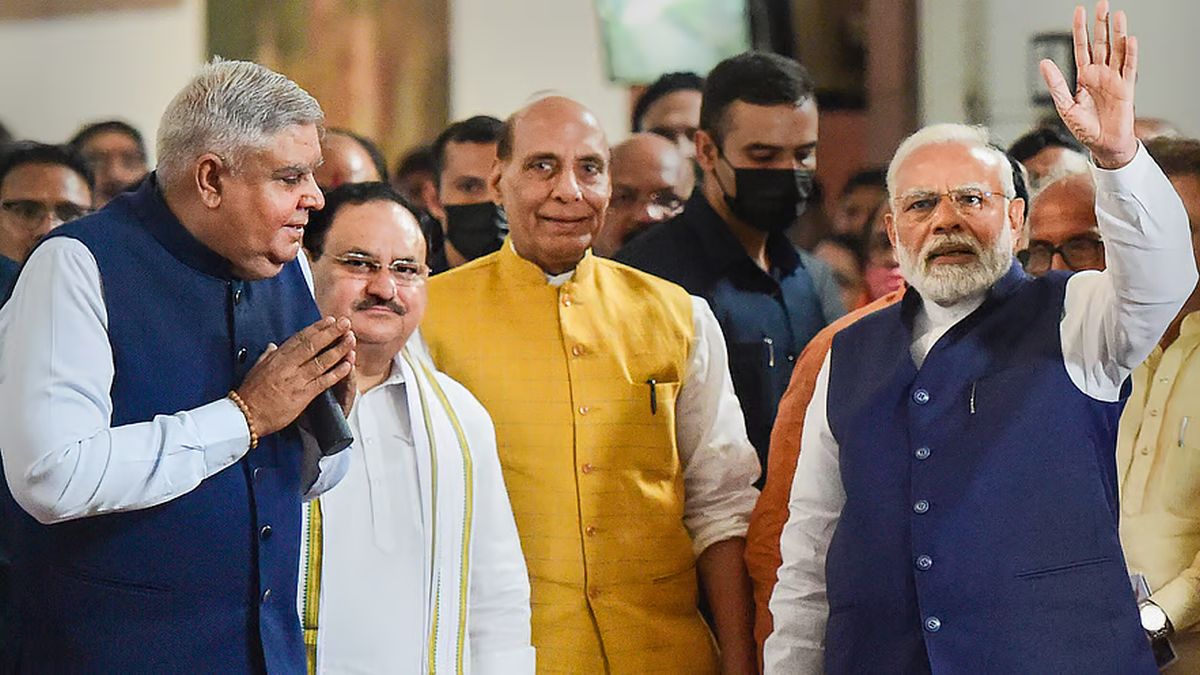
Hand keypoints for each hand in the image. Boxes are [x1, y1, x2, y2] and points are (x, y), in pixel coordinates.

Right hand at [236, 317, 356, 435]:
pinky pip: (323, 381)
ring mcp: (296, 380)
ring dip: (338, 349)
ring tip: (350, 340)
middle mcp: (288, 366)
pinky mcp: (302, 395)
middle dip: (331, 332)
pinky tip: (347, 365)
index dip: (317, 328)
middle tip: (345, 323)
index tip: (330, 320)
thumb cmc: (250, 394)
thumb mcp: (256, 369)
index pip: (300, 338)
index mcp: (277, 358)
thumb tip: (273, 346)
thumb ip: (267, 356)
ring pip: (321, 360)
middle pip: (313, 344)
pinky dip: (337, 373)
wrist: (246, 416)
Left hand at [1040, 1, 1138, 168]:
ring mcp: (1114, 79)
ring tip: (1118, 15)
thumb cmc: (1085, 129)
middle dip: (1100, 25)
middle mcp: (1100, 74)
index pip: (1081, 48)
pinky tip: (1129, 39)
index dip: (1080, 30)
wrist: (1103, 145)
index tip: (1080, 12)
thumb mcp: (1065, 106)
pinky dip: (1130, 53)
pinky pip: (1129, 67)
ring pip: (1117, 50)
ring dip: (1118, 33)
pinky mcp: (1126, 88)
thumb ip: (1056, 84)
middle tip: (1102, 4)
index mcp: (1084, 77)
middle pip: (1101, 43)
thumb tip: (1044, 62)